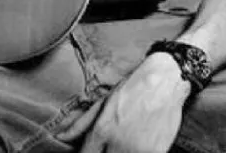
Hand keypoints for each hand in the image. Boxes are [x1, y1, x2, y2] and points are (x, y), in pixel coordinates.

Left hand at [58, 54, 190, 152]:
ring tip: (126, 140)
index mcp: (103, 130)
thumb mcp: (104, 101)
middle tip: (110, 144)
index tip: (91, 151)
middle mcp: (119, 143)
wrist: (166, 80)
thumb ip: (81, 123)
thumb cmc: (133, 87)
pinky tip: (140, 142)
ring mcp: (139, 151)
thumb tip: (60, 136)